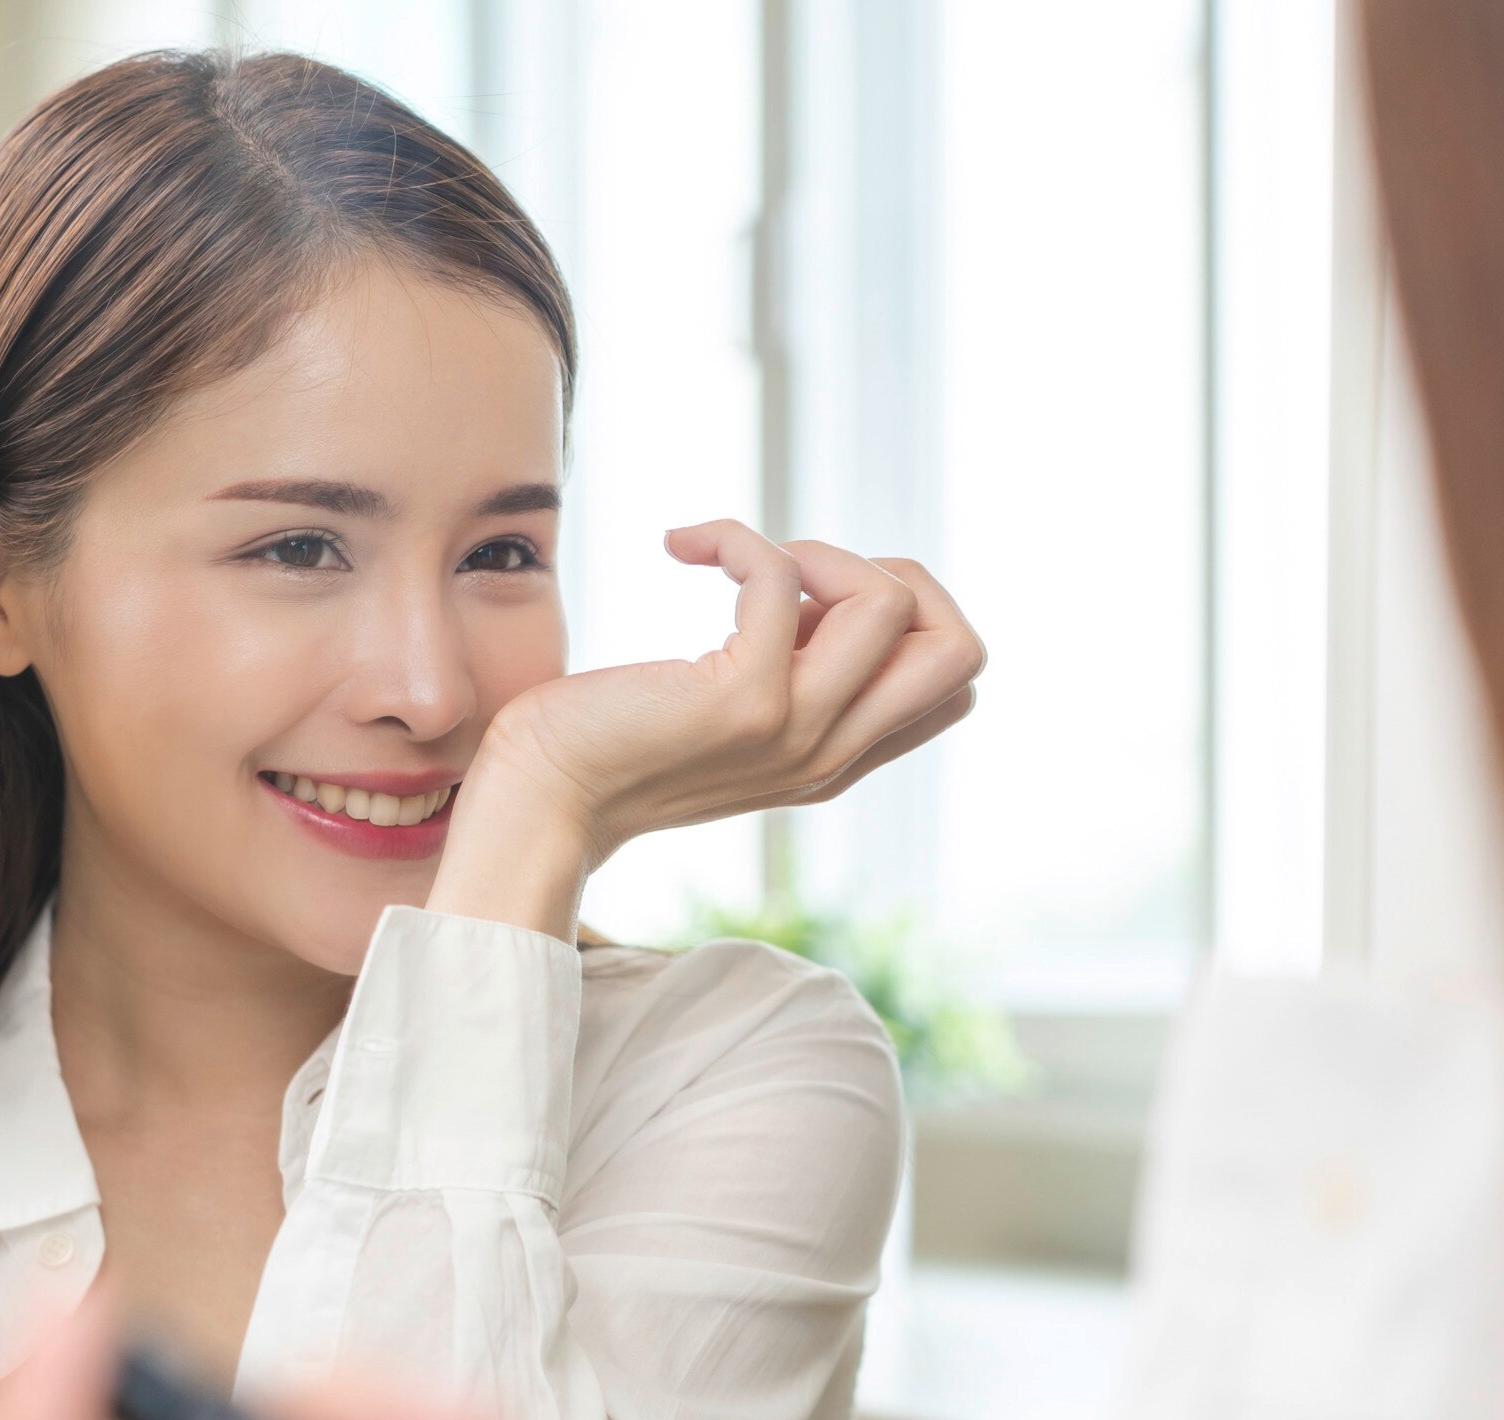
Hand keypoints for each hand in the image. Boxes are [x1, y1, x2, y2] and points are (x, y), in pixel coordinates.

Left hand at [428, 523, 984, 938]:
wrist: (542, 800)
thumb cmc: (614, 742)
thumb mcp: (731, 710)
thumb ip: (793, 668)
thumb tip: (821, 586)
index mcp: (837, 757)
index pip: (955, 682)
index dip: (907, 613)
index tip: (812, 605)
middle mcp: (831, 753)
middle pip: (962, 651)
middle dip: (899, 576)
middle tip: (806, 574)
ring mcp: (794, 731)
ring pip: (892, 607)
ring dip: (820, 549)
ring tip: (739, 560)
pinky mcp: (741, 702)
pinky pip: (780, 577)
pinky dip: (736, 536)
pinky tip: (680, 546)